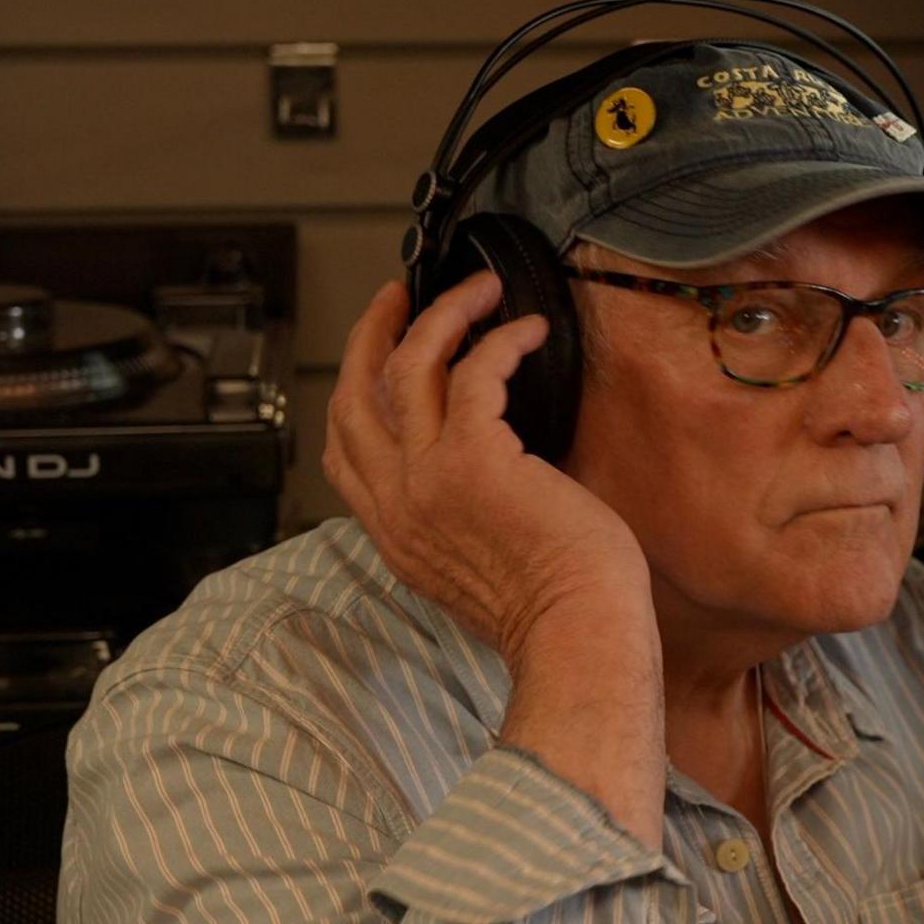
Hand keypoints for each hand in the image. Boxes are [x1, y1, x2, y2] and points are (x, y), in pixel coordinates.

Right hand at [324, 273, 653, 668]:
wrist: (577, 636)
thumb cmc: (557, 612)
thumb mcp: (476, 572)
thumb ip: (457, 525)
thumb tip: (485, 481)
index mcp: (396, 535)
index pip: (346, 451)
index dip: (357, 392)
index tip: (379, 357)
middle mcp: (398, 503)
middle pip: (355, 396)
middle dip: (372, 335)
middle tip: (400, 295)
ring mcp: (428, 479)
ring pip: (409, 368)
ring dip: (442, 315)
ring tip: (478, 287)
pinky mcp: (475, 459)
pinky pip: (476, 371)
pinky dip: (501, 340)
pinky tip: (531, 331)